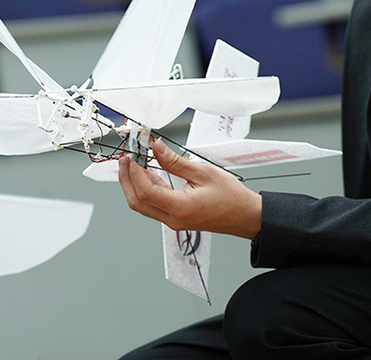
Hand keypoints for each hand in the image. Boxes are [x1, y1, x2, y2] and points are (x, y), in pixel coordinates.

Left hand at [118, 139, 261, 238]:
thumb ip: (176, 162)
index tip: (134, 156)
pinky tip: (147, 173)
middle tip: (126, 160)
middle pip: (137, 202)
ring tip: (134, 163)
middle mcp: (172, 218)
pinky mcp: (175, 218)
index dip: (135, 172)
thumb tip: (156, 149)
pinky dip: (146, 189)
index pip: (146, 192)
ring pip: (142, 205)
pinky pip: (153, 205)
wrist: (245, 216)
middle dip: (127, 179)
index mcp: (180, 208)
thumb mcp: (203, 172)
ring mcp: (172, 220)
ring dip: (134, 184)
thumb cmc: (231, 197)